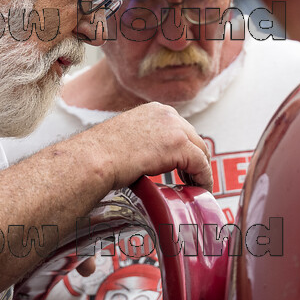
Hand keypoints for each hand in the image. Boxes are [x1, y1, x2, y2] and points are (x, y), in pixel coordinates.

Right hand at [85, 102, 212, 191]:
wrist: (95, 158)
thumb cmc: (102, 153)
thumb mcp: (128, 138)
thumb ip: (145, 141)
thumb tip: (152, 157)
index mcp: (154, 110)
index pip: (180, 128)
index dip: (185, 149)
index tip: (185, 165)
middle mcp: (167, 114)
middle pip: (194, 138)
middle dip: (195, 159)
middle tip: (193, 178)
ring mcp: (174, 127)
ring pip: (201, 151)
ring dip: (200, 170)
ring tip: (197, 186)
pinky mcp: (179, 145)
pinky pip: (201, 164)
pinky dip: (204, 178)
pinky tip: (200, 189)